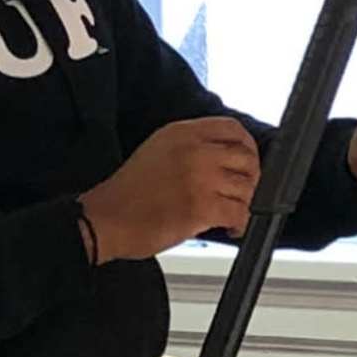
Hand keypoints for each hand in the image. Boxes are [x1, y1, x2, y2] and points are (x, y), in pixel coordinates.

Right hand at [79, 114, 261, 263]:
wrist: (106, 218)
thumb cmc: (126, 192)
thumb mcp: (157, 150)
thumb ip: (190, 147)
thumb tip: (223, 159)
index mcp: (183, 133)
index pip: (232, 129)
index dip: (248, 147)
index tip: (248, 161)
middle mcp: (195, 150)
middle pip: (246, 158)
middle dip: (250, 179)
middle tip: (243, 192)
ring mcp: (200, 177)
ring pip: (246, 188)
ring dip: (244, 204)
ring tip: (232, 213)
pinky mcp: (202, 206)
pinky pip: (239, 213)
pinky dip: (240, 224)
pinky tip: (230, 228)